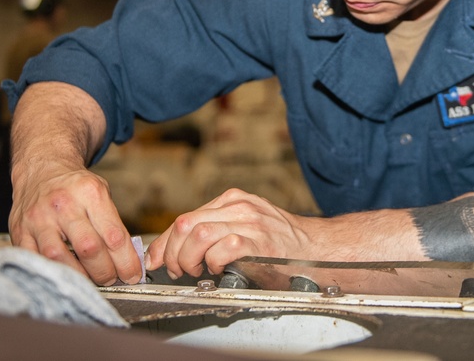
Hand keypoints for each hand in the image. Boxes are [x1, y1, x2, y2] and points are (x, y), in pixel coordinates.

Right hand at [9, 165, 142, 284]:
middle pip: (89, 249)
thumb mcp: (101, 193)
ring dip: (80, 277)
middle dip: (105, 272)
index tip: (132, 275)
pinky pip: (37, 261)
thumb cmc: (75, 187)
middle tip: (111, 279)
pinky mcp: (20, 232)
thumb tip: (128, 262)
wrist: (41, 172)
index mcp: (89, 192)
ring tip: (90, 280)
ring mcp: (39, 219)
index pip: (114, 236)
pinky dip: (53, 273)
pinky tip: (65, 275)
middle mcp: (63, 204)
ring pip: (60, 258)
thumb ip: (113, 225)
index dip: (126, 262)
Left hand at [145, 188, 312, 278]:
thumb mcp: (245, 226)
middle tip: (177, 270)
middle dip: (172, 252)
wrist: (316, 249)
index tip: (157, 260)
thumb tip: (179, 249)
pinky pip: (223, 248)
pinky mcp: (259, 241)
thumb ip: (216, 230)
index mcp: (232, 200)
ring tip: (196, 272)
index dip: (164, 243)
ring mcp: (250, 222)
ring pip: (198, 234)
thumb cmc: (280, 244)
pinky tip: (218, 270)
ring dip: (188, 259)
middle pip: (186, 223)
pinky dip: (213, 262)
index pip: (185, 218)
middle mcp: (239, 206)